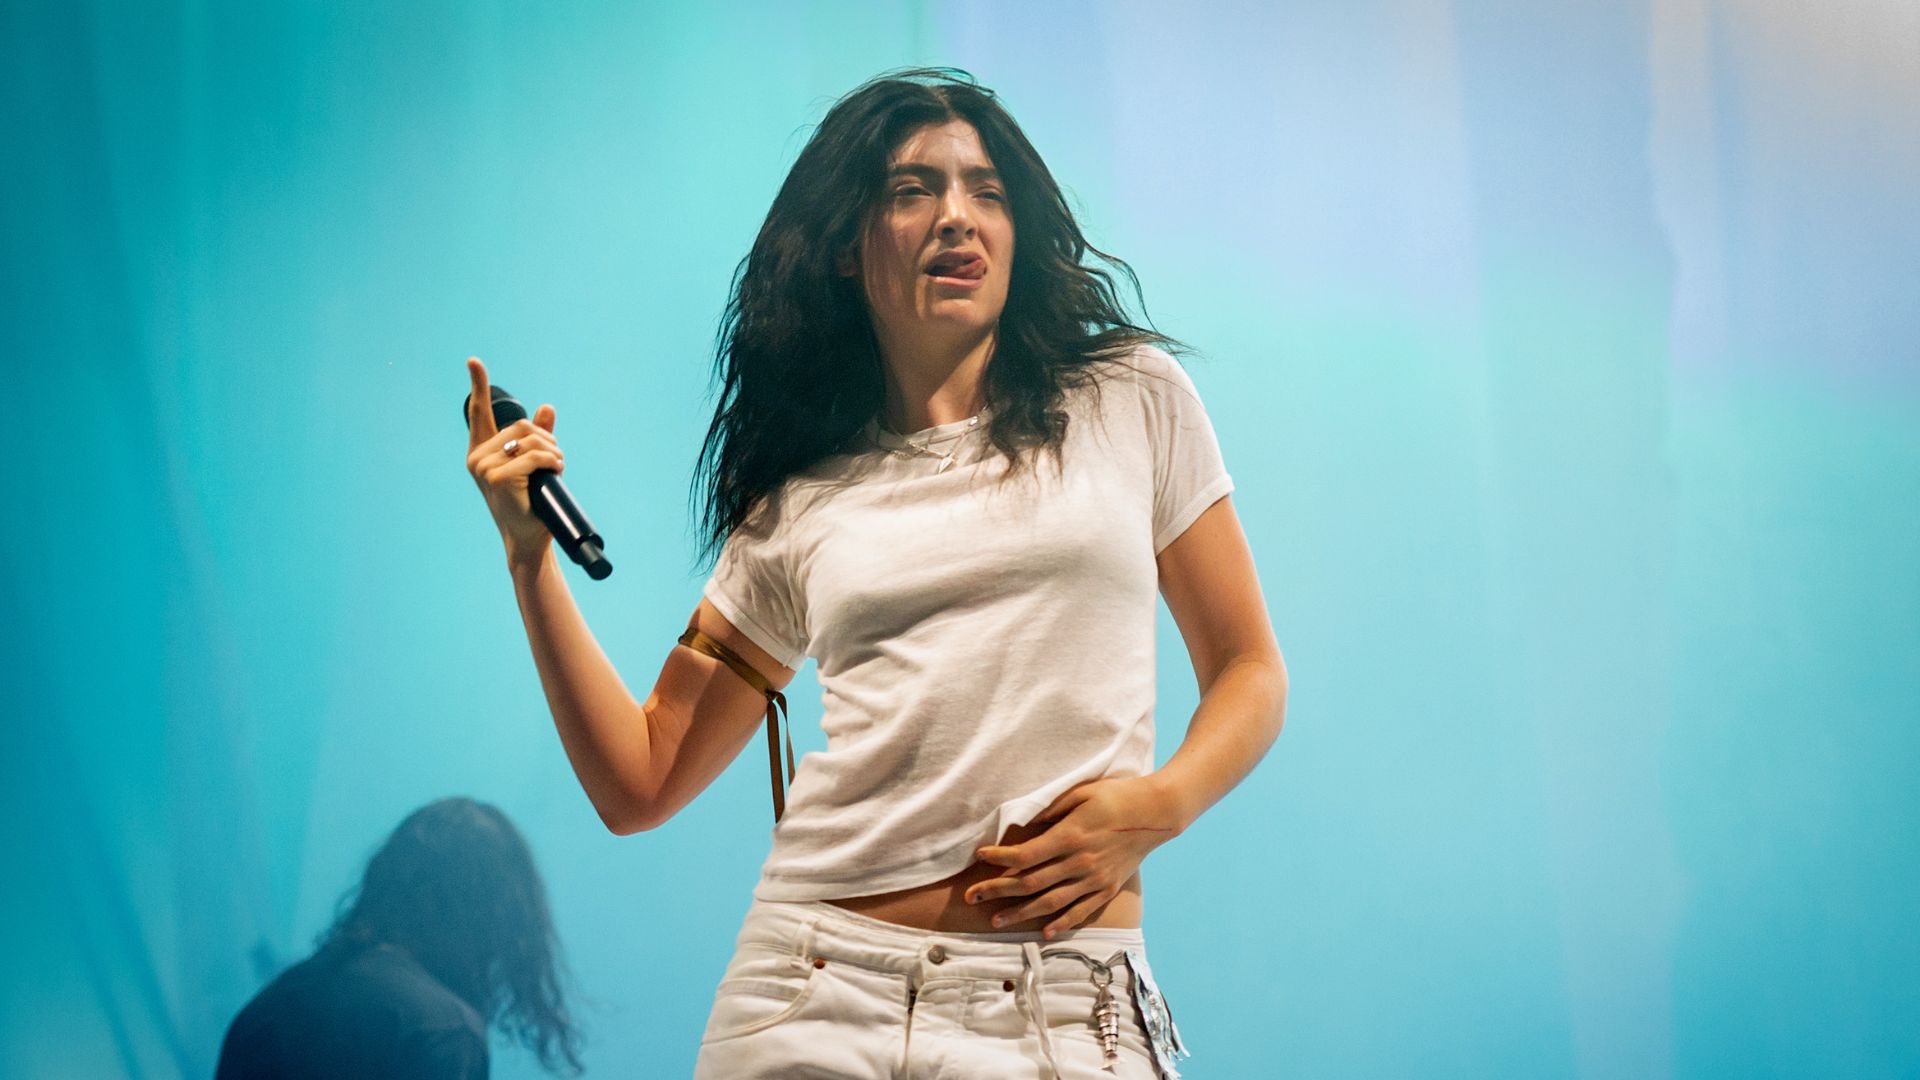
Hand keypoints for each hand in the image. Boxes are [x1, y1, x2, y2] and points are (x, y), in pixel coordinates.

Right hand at [464, 356, 564, 569]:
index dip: (479, 385)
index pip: (479, 413)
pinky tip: (554, 472)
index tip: (474, 361)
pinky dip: (551, 461)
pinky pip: (534, 455)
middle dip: (546, 440)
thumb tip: (547, 408)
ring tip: (555, 469)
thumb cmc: (530, 503)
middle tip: (554, 461)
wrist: (528, 538)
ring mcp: (484, 467)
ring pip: (530, 439)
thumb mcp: (534, 465)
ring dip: (552, 452)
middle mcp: (477, 457)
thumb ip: (538, 437)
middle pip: (522, 426)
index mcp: (481, 451)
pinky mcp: (498, 477)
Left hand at [964, 774, 1184, 938]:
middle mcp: (1080, 862)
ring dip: (1021, 912)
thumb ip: (1052, 809)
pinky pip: (1081, 911)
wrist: (1157, 813)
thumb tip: (1024, 823)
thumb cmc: (1116, 796)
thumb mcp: (1082, 792)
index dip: (1000, 858)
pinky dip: (1062, 923)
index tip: (979, 856)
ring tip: (996, 921)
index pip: (1027, 854)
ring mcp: (1094, 879)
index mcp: (1071, 836)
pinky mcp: (1107, 888)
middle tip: (971, 897)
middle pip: (1031, 882)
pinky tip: (1045, 932)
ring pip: (1051, 902)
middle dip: (997, 890)